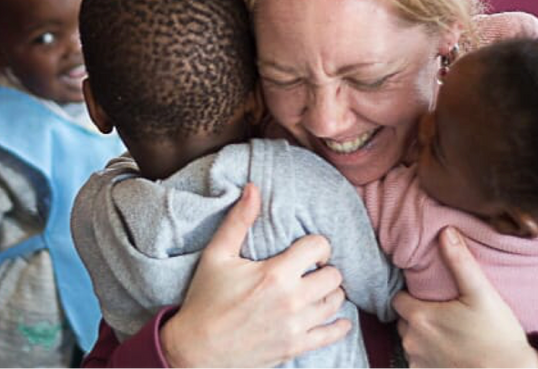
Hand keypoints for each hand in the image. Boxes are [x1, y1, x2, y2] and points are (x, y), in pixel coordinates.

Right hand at [161, 184, 350, 368]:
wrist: (197, 348)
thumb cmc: (205, 299)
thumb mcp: (217, 255)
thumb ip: (239, 220)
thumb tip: (253, 188)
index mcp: (275, 274)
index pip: (319, 247)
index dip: (316, 244)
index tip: (306, 249)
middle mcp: (292, 300)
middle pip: (333, 275)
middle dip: (324, 268)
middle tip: (311, 270)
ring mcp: (296, 327)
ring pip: (335, 302)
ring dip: (330, 293)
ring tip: (316, 289)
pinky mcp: (296, 347)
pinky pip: (332, 335)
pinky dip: (339, 325)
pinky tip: (337, 319)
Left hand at [393, 227, 537, 368]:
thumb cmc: (498, 335)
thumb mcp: (482, 293)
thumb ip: (460, 262)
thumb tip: (446, 231)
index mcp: (420, 317)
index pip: (398, 299)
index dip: (411, 295)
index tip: (427, 294)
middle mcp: (412, 341)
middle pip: (403, 320)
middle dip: (417, 315)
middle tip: (441, 312)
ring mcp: (417, 361)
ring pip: (410, 341)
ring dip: (422, 336)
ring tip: (448, 332)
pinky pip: (417, 361)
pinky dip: (428, 355)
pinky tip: (448, 349)